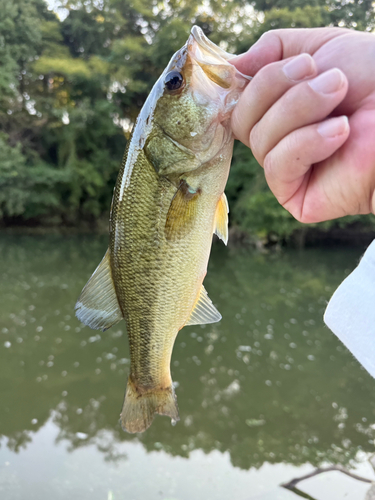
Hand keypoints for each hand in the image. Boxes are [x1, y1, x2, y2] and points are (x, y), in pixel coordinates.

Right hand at [230, 28, 374, 222]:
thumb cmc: (372, 79)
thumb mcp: (321, 47)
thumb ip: (274, 50)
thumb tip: (233, 66)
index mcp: (275, 109)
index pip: (238, 101)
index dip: (252, 81)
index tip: (294, 62)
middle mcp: (275, 139)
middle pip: (241, 120)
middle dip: (277, 88)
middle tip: (327, 76)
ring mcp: (284, 169)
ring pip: (259, 141)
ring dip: (300, 110)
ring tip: (340, 93)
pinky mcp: (295, 196)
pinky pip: (277, 167)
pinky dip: (306, 143)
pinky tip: (340, 131)